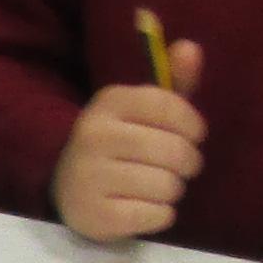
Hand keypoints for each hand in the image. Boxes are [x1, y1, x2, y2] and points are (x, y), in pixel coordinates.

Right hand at [54, 45, 203, 242]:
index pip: (169, 106)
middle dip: (187, 163)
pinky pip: (155, 216)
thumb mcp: (142, 109)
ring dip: (172, 191)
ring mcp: (89, 176)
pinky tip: (144, 208)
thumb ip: (173, 81)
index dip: (193, 124)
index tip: (193, 135)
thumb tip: (192, 47)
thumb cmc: (121, 143)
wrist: (69, 186)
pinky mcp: (94, 214)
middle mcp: (93, 135)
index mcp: (108, 102)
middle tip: (176, 167)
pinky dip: (160, 216)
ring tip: (157, 187)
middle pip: (174, 151)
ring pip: (167, 186)